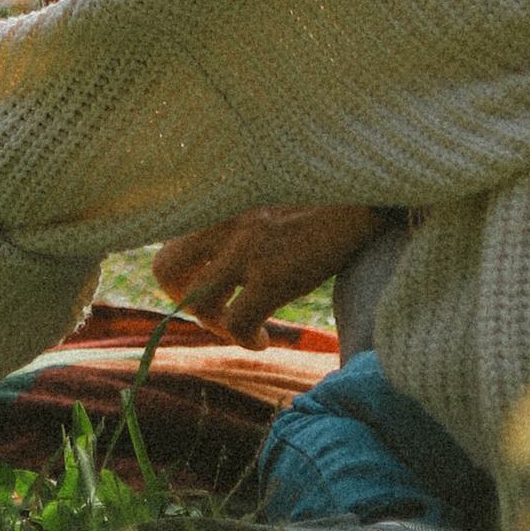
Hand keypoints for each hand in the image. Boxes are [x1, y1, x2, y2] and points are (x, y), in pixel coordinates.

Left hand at [150, 202, 378, 343]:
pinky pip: (237, 324)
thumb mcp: (265, 192)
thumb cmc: (321, 192)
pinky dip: (245, 340)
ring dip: (217, 326)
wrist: (363, 191)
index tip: (203, 282)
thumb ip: (238, 213)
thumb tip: (224, 250)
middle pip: (166, 268)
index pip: (167, 233)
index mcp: (220, 199)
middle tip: (213, 309)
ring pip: (198, 303)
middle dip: (182, 297)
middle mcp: (223, 220)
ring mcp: (245, 248)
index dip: (179, 269)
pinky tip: (262, 340)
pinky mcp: (272, 275)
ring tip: (243, 329)